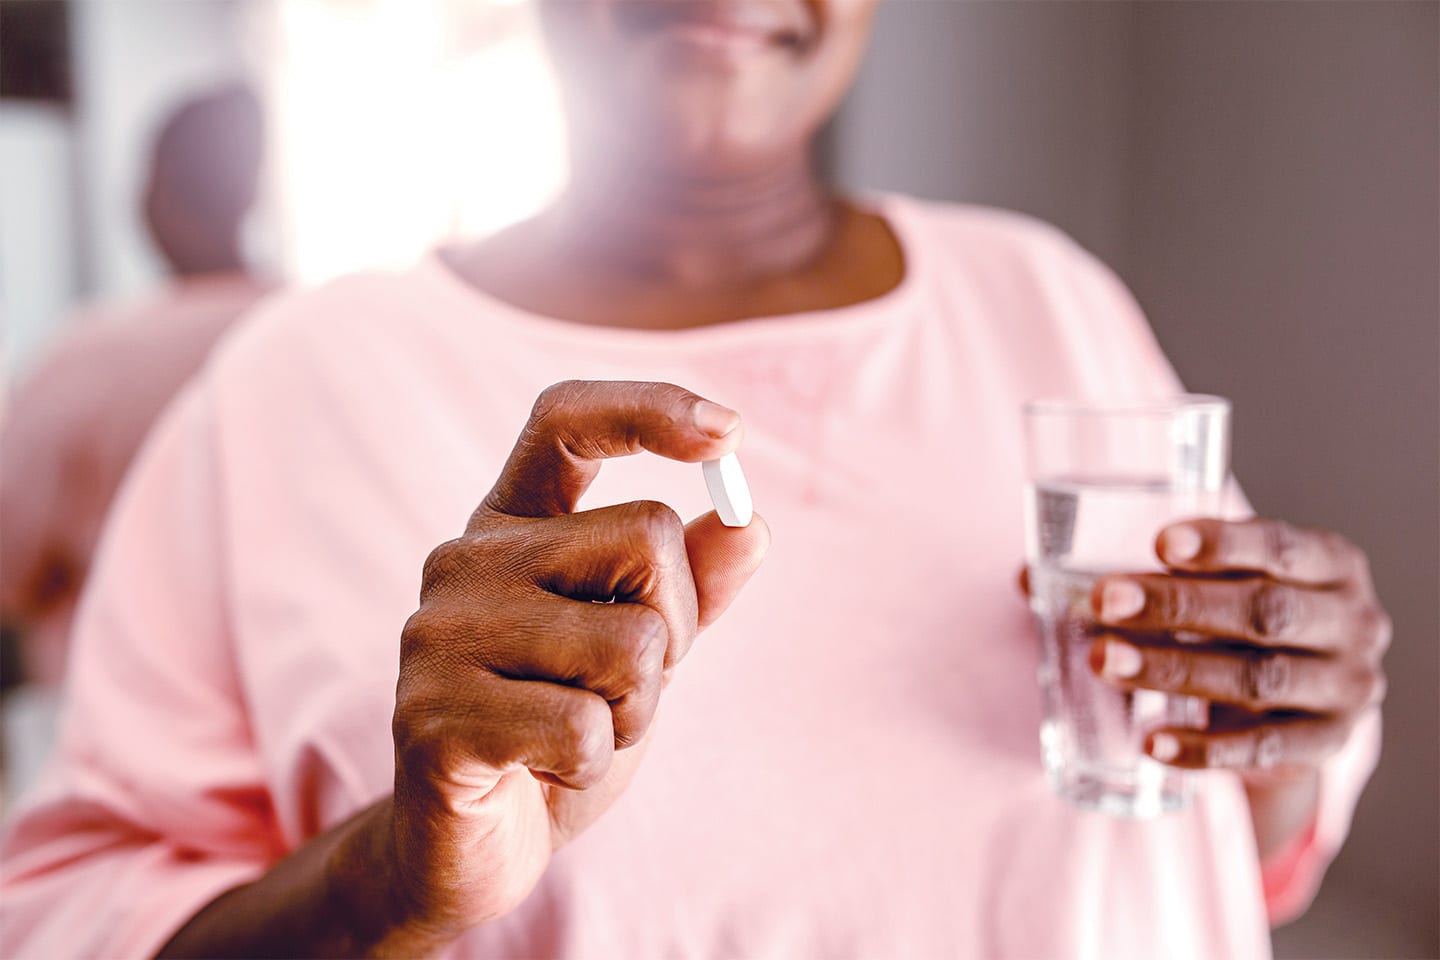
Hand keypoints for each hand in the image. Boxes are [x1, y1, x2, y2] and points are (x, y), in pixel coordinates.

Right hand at [384, 381, 769, 945]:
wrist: (470, 846)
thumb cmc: (557, 730)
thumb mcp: (641, 650)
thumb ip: (692, 587)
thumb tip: (750, 524)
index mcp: (510, 527)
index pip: (564, 419)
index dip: (648, 408)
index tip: (727, 434)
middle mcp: (463, 561)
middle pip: (647, 536)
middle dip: (675, 627)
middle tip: (619, 687)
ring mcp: (438, 636)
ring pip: (632, 641)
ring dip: (635, 709)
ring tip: (575, 733)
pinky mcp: (432, 718)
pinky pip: (586, 725)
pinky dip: (593, 761)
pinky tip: (541, 770)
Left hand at [1088, 518, 1387, 775]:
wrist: (1302, 700)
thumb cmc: (1242, 619)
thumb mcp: (1216, 584)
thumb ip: (1140, 575)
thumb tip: (1027, 578)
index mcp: (1330, 563)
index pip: (1281, 546)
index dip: (1224, 543)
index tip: (1161, 542)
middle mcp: (1351, 622)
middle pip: (1264, 611)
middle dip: (1179, 606)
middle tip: (1105, 600)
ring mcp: (1345, 688)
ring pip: (1258, 678)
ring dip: (1175, 670)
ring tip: (1105, 660)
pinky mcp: (1325, 745)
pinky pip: (1263, 749)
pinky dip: (1206, 748)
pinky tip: (1152, 741)